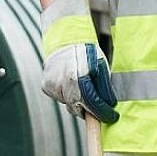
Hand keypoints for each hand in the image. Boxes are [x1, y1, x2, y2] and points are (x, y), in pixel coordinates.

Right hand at [40, 0, 117, 122]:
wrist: (65, 38)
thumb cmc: (86, 51)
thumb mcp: (100, 67)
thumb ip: (103, 87)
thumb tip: (108, 105)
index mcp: (77, 77)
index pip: (91, 103)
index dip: (102, 112)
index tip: (110, 117)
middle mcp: (62, 83)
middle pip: (78, 108)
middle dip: (89, 109)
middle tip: (98, 107)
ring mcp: (52, 86)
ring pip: (68, 104)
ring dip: (77, 101)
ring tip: (82, 87)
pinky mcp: (46, 86)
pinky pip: (60, 98)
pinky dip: (67, 95)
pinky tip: (70, 84)